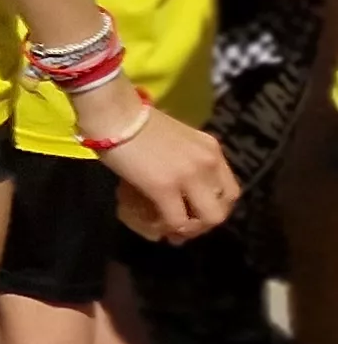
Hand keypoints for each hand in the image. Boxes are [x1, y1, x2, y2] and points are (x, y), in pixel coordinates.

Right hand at [99, 106, 238, 242]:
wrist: (114, 113)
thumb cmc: (134, 121)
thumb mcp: (174, 140)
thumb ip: (184, 161)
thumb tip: (175, 187)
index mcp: (211, 149)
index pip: (229, 189)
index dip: (214, 206)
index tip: (195, 213)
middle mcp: (208, 162)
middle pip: (223, 207)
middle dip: (204, 222)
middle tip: (185, 227)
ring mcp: (188, 175)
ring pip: (208, 218)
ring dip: (191, 228)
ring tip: (172, 230)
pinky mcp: (164, 187)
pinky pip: (177, 220)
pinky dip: (169, 228)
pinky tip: (157, 225)